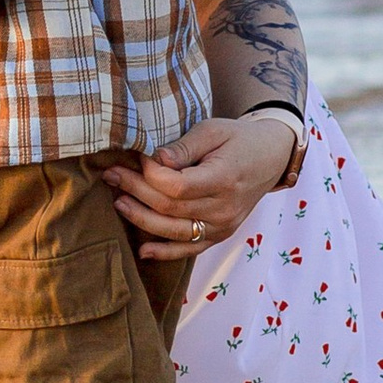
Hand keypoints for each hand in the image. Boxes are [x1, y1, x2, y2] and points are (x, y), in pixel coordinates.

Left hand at [102, 110, 302, 257]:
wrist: (270, 157)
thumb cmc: (238, 139)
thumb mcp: (213, 130)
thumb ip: (184, 146)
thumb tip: (156, 160)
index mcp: (225, 179)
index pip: (177, 186)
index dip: (150, 175)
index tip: (136, 158)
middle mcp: (224, 208)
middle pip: (170, 207)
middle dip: (136, 191)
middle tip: (112, 175)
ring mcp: (223, 226)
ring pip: (174, 231)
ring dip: (141, 219)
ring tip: (118, 202)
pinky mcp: (220, 235)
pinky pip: (190, 248)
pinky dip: (166, 252)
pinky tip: (143, 250)